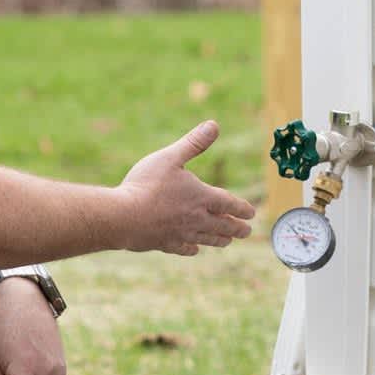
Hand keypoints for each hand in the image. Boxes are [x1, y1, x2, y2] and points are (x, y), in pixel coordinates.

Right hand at [119, 119, 256, 255]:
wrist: (123, 216)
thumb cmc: (146, 184)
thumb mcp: (170, 157)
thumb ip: (193, 143)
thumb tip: (214, 125)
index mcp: (201, 197)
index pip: (229, 204)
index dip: (242, 208)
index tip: (251, 213)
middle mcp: (196, 218)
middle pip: (223, 226)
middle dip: (237, 228)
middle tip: (247, 231)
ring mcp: (181, 234)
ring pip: (207, 239)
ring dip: (220, 239)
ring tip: (227, 241)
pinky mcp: (165, 244)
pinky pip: (184, 248)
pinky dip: (192, 248)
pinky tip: (193, 248)